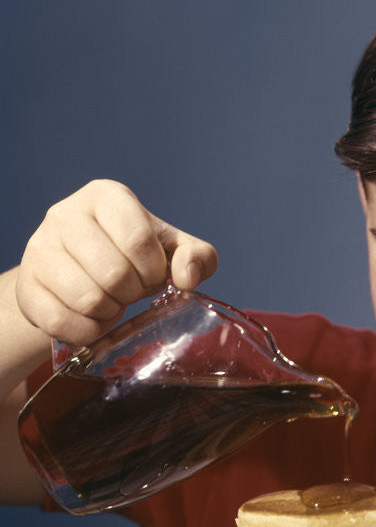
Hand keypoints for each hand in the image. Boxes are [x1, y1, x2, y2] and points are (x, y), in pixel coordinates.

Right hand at [15, 180, 217, 344]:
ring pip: (88, 299)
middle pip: (114, 273)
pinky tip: (93, 318)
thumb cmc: (132, 257)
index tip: (153, 276)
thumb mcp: (171, 250)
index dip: (153, 270)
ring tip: (112, 302)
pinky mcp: (26, 284)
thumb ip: (197, 257)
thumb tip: (188, 277)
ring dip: (111, 312)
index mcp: (106, 196)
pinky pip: (61, 321)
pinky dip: (88, 331)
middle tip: (132, 292)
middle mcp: (66, 214)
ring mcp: (40, 248)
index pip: (138, 239)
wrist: (80, 273)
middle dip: (134, 293)